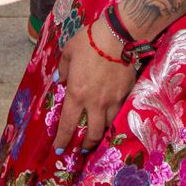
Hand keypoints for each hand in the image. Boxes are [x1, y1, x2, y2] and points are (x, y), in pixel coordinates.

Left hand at [51, 22, 137, 153]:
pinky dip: (115, 117)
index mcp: (77, 94)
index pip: (68, 124)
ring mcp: (113, 100)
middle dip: (87, 145)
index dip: (62, 139)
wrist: (116, 36)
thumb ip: (63, 68)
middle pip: (93, 134)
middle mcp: (95, 102)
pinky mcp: (126, 94)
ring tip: (99, 133)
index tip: (59, 148)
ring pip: (109, 126)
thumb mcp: (68, 52)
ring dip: (102, 132)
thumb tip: (60, 80)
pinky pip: (120, 112)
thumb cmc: (89, 42)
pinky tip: (113, 115)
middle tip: (82, 148)